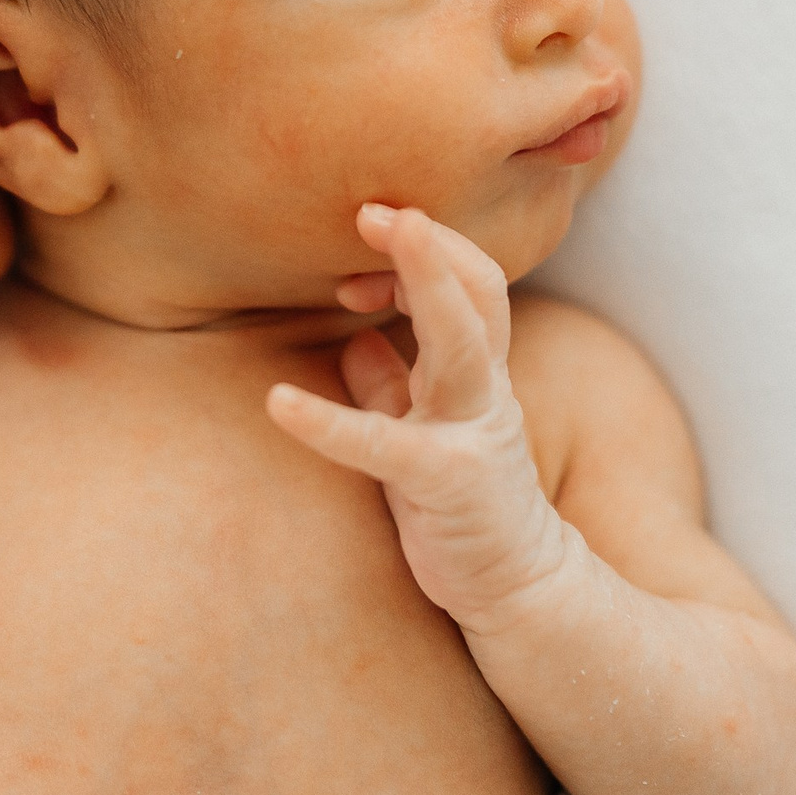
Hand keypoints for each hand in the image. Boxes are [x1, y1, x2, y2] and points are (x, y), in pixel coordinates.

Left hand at [267, 203, 573, 633]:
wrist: (516, 587)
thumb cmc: (462, 504)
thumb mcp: (420, 430)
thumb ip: (391, 382)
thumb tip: (356, 339)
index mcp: (475, 369)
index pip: (466, 281)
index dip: (422, 250)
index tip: (367, 234)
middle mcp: (483, 388)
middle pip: (477, 292)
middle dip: (432, 243)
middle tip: (378, 207)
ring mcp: (472, 432)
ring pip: (460, 344)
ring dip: (423, 287)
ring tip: (365, 255)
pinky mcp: (446, 483)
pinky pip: (385, 445)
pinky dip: (330, 421)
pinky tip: (279, 403)